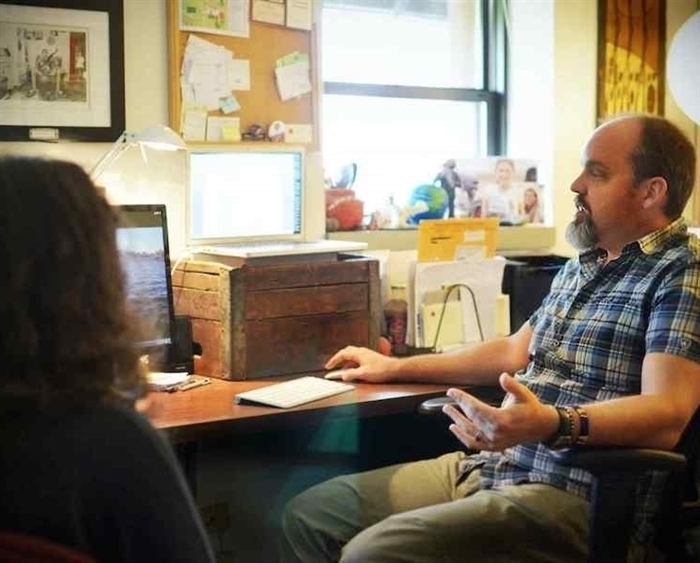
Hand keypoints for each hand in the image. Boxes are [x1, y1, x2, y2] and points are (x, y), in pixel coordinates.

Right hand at [324, 346, 398, 382]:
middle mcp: (362, 351)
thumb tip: (343, 376)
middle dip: (338, 358)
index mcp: (358, 353)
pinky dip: (352, 363)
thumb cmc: (382, 370)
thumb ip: (352, 374)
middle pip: (346, 352)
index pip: (342, 354)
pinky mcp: (370, 358)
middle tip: (333, 365)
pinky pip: (357, 358)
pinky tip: (353, 370)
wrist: (395, 369)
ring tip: (342, 370)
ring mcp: (366, 354)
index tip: (328, 366)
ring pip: (352, 355)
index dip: (333, 360)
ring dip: (345, 361)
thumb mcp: (364, 374)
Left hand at [442, 373, 557, 450]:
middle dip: (457, 409)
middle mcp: (496, 433)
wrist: (541, 427)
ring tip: (448, 411)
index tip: (451, 391)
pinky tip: (455, 429)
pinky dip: (463, 438)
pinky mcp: (495, 447)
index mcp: (501, 420)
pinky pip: (475, 444)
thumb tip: (503, 376)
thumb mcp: (524, 394)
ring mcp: (495, 442)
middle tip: (446, 402)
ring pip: (470, 433)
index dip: (461, 399)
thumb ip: (512, 385)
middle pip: (470, 420)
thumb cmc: (531, 408)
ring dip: (457, 422)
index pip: (475, 408)